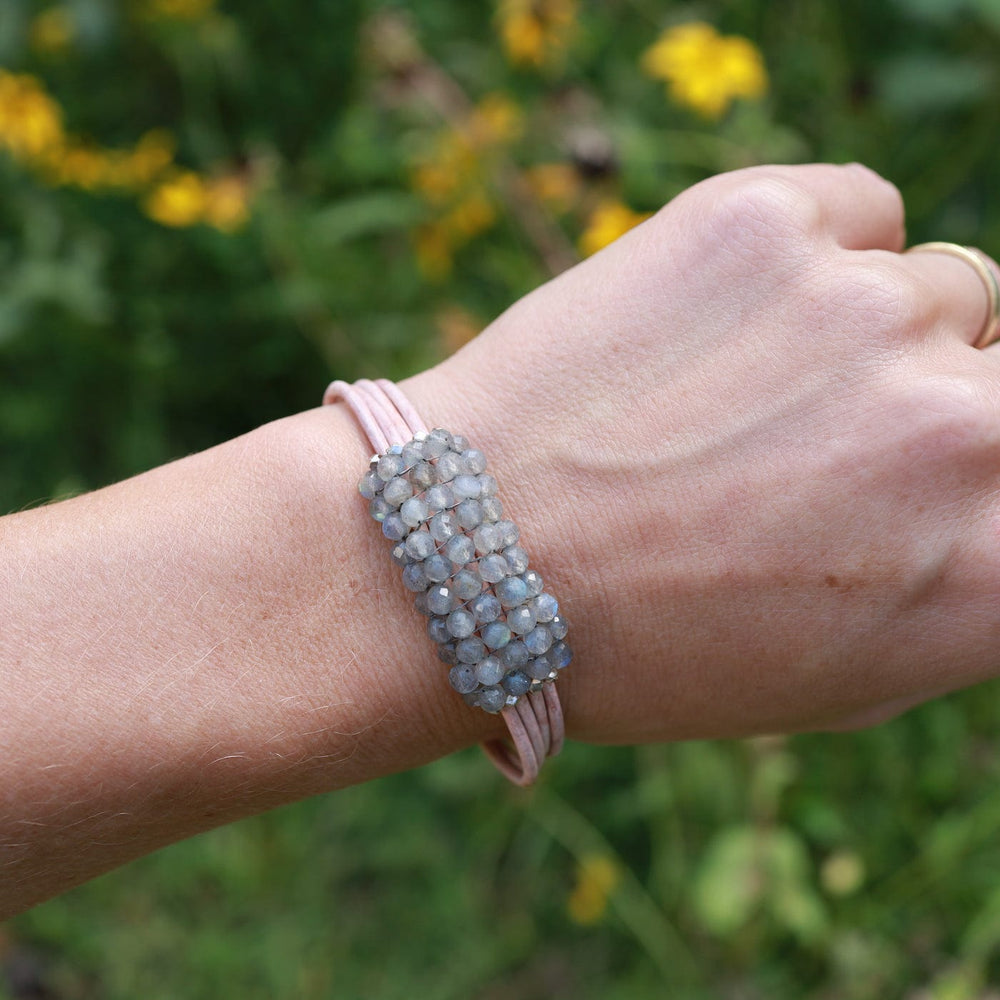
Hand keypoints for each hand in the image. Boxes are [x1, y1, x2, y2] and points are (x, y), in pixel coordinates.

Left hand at [404, 163, 999, 743]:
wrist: (468, 562)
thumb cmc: (646, 644)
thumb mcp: (841, 673)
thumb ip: (963, 577)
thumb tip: (992, 490)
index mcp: (996, 573)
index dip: (985, 472)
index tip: (936, 468)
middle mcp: (963, 431)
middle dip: (941, 404)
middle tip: (826, 441)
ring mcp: (866, 310)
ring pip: (938, 288)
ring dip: (862, 335)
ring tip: (736, 394)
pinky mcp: (765, 222)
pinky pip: (860, 212)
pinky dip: (811, 257)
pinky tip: (717, 320)